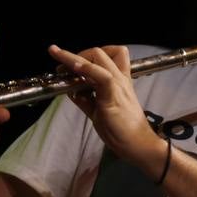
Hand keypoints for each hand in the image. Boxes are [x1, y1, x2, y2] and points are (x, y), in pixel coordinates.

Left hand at [49, 44, 165, 177]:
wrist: (138, 144)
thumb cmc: (121, 130)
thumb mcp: (98, 112)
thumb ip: (86, 99)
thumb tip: (71, 90)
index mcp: (118, 81)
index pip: (109, 55)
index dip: (88, 54)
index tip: (69, 63)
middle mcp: (119, 78)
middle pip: (99, 52)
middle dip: (75, 54)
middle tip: (60, 67)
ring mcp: (117, 84)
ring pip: (97, 58)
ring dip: (73, 57)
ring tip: (59, 63)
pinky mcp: (114, 95)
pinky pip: (102, 76)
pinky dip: (87, 69)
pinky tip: (75, 68)